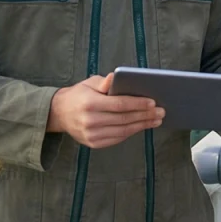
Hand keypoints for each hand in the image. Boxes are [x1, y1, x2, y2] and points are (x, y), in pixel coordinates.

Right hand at [48, 74, 162, 148]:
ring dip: (142, 125)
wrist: (59, 113)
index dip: (138, 104)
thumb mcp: (89, 83)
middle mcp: (90, 121)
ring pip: (123, 131)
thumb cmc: (79, 95)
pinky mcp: (94, 144)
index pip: (119, 104)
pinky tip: (142, 126)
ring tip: (156, 120)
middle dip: (145, 115)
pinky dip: (132, 132)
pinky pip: (117, 138)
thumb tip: (116, 77)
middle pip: (124, 119)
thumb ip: (104, 82)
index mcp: (90, 103)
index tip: (153, 102)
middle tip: (161, 112)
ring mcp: (91, 135)